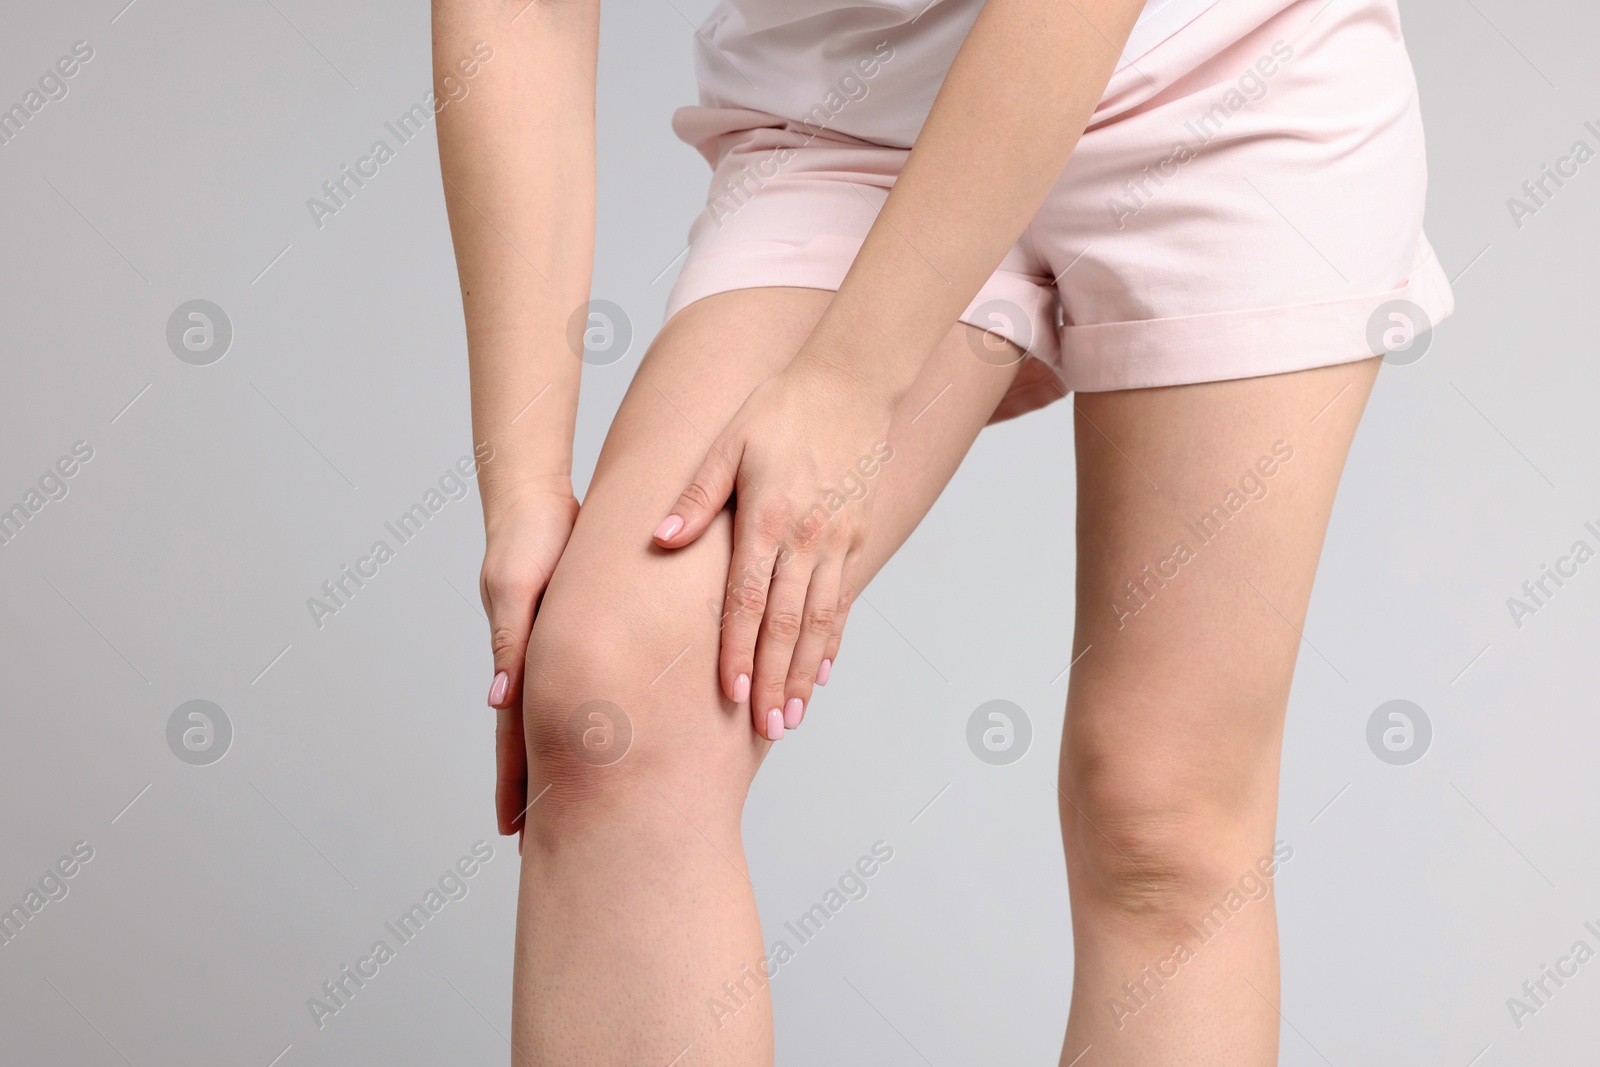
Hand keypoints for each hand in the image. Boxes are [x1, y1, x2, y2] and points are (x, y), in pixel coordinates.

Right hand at [481, 489, 579, 839]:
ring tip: (584, 813)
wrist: (537, 497)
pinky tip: (616, 746)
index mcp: (518, 663)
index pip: (514, 738)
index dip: (514, 786)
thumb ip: (510, 641)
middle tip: (547, 846)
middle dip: (540, 794)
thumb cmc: (525, 538)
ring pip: (567, 723)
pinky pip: (593, 687)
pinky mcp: (583, 635)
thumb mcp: (514, 590)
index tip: (513, 833)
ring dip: (569, 765)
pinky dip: (596, 720)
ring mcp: (559, 655)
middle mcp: (538, 666)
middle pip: (540, 742)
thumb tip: (500, 700)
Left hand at [653, 363, 896, 740]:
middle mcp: (807, 538)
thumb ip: (696, 495)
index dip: (740, 650)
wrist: (852, 383)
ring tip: (792, 717)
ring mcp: (837, 542)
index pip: (749, 599)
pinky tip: (823, 673)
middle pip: (788, 624)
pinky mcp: (856, 538)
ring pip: (821, 621)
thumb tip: (659, 537)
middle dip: (776, 681)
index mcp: (768, 518)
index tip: (732, 693)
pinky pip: (843, 600)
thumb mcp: (728, 441)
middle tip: (767, 729)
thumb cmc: (781, 407)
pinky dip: (833, 641)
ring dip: (806, 673)